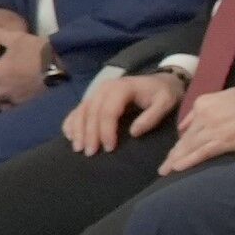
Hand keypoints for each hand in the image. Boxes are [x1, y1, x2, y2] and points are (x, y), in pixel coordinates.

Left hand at [0, 11, 43, 113]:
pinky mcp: (28, 106)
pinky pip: (15, 108)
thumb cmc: (38, 53)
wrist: (66, 69)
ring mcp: (14, 100)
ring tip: (12, 88)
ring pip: (0, 102)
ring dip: (2, 97)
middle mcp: (0, 90)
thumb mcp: (17, 38)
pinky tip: (24, 96)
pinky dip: (16, 103)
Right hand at [64, 67, 183, 154]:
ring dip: (78, 131)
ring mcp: (97, 92)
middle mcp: (105, 88)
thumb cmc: (164, 93)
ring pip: (81, 112)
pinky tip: (69, 136)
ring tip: (78, 148)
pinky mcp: (94, 97)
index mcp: (121, 88)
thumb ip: (152, 117)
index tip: (109, 148)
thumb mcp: (165, 103)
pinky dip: (71, 122)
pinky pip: (78, 110)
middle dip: (89, 134)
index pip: (108, 112)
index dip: (106, 131)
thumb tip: (133, 133)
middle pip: (92, 113)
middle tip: (90, 153)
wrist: (161, 81)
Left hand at [158, 82, 234, 176]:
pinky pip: (202, 152)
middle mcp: (204, 115)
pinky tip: (178, 168)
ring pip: (189, 147)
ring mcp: (214, 128)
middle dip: (173, 154)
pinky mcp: (225, 140)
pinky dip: (189, 161)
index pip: (187, 126)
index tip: (176, 152)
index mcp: (204, 103)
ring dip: (175, 161)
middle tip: (163, 168)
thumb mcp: (228, 96)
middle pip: (185, 139)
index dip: (181, 141)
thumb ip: (208, 107)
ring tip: (166, 171)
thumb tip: (192, 123)